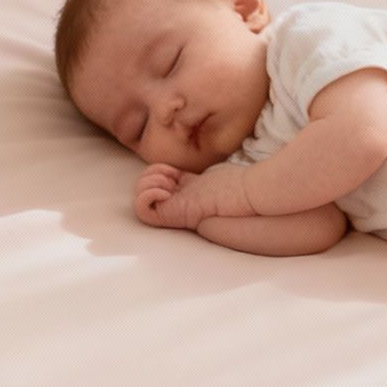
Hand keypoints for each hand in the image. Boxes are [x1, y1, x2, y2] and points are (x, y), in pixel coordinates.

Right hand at [135, 162, 253, 228]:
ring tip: (168, 184)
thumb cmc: (234, 185)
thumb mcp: (207, 175)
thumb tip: (176, 172)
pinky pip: (142, 211)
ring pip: (139, 203)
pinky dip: (146, 196)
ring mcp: (174, 213)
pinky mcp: (174, 217)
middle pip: (143, 193)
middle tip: (170, 177)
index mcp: (185, 195)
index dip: (157, 172)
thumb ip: (190, 176)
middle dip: (148, 178)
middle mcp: (177, 206)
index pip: (155, 185)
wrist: (247, 194)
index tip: (172, 170)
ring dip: (147, 185)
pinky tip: (165, 192)